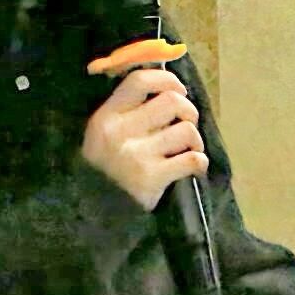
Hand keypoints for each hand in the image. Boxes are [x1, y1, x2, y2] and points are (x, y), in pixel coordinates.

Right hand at [80, 67, 206, 210]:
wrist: (94, 215)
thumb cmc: (105, 171)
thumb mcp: (103, 135)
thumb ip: (127, 111)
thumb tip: (169, 88)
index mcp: (106, 116)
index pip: (140, 80)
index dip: (167, 79)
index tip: (179, 89)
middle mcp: (119, 131)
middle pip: (172, 100)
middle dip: (189, 110)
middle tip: (187, 122)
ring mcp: (136, 155)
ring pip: (186, 130)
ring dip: (195, 140)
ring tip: (189, 149)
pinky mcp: (151, 178)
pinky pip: (192, 159)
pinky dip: (199, 162)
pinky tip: (194, 167)